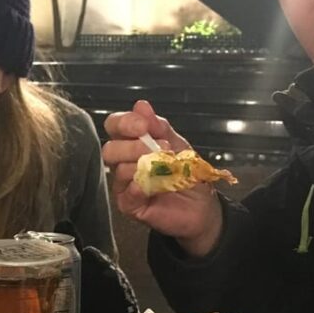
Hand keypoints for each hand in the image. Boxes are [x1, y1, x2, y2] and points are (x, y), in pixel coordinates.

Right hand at [102, 100, 221, 255]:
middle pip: (110, 149)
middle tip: (159, 148)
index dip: (124, 122)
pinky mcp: (129, 206)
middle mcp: (124, 163)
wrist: (203, 206)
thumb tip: (141, 106)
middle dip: (134, 146)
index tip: (143, 125)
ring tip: (167, 169)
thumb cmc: (187, 174)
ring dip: (145, 166)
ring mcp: (124, 185)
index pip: (114, 126)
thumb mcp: (178, 144)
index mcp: (132, 142)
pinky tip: (156, 186)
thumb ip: (159, 126)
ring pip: (119, 170)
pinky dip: (140, 187)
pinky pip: (126, 193)